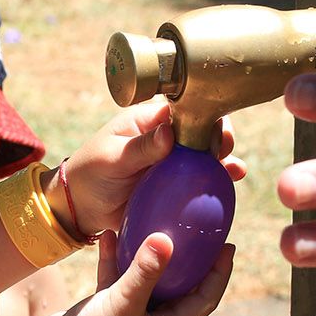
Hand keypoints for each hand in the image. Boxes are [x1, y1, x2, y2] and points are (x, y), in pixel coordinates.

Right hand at [28, 229, 233, 315]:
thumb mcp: (123, 302)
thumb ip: (146, 271)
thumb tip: (167, 238)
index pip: (205, 299)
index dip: (219, 273)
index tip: (228, 245)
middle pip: (182, 288)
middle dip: (192, 261)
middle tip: (200, 231)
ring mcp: (128, 315)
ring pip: (149, 280)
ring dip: (153, 256)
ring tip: (162, 226)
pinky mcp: (105, 307)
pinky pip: (118, 278)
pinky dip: (117, 258)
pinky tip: (112, 233)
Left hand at [60, 98, 244, 239]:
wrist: (81, 207)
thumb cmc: (91, 173)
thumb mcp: (111, 158)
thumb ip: (140, 148)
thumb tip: (168, 132)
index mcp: (149, 121)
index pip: (184, 109)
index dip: (204, 114)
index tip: (213, 130)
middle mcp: (166, 138)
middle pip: (203, 129)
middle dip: (219, 136)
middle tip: (223, 150)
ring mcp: (172, 162)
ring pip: (206, 154)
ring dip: (224, 158)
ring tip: (234, 168)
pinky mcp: (175, 185)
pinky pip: (200, 180)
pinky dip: (217, 180)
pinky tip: (232, 180)